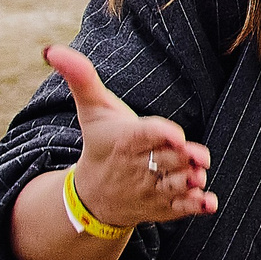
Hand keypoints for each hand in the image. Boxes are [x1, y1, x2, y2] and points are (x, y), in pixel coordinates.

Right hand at [46, 44, 217, 224]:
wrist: (93, 197)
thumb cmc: (101, 143)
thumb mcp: (93, 110)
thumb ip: (82, 78)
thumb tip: (52, 49)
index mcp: (124, 141)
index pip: (143, 135)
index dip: (160, 134)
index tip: (177, 135)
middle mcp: (138, 167)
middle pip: (166, 160)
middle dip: (183, 159)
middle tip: (199, 156)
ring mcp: (150, 190)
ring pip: (173, 186)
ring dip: (188, 183)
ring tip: (199, 177)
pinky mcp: (161, 208)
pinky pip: (179, 210)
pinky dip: (195, 206)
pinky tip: (209, 203)